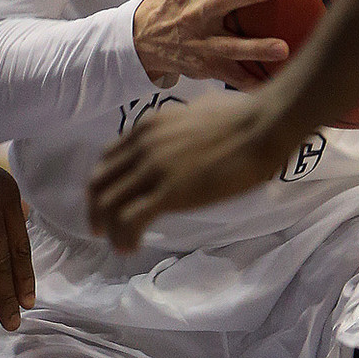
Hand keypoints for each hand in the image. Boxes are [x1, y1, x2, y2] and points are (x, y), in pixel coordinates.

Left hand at [88, 88, 286, 250]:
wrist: (262, 125)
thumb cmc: (243, 116)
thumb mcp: (198, 110)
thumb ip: (185, 122)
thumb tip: (194, 121)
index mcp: (149, 125)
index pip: (107, 158)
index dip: (103, 184)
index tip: (109, 202)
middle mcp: (143, 145)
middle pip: (99, 183)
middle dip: (96, 211)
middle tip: (103, 230)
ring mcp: (153, 168)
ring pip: (108, 205)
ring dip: (109, 230)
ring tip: (119, 245)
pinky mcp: (169, 192)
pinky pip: (129, 220)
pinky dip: (124, 238)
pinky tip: (132, 247)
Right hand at [133, 0, 287, 88]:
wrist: (147, 39)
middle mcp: (196, 10)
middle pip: (220, 0)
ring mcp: (202, 41)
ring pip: (228, 46)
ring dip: (254, 47)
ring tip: (281, 47)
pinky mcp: (209, 67)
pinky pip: (233, 78)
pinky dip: (252, 84)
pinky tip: (279, 86)